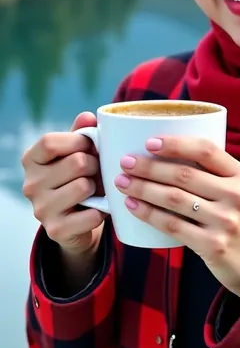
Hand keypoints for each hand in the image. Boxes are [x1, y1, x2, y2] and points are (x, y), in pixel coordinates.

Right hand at [22, 112, 104, 261]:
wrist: (76, 222)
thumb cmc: (77, 177)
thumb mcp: (77, 152)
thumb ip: (81, 133)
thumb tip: (89, 117)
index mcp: (31, 160)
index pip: (51, 142)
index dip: (78, 141)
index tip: (90, 146)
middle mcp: (30, 184)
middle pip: (76, 162)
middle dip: (96, 164)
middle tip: (97, 171)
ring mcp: (40, 209)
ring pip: (84, 186)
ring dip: (98, 187)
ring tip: (96, 189)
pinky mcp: (56, 230)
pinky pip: (91, 214)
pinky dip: (102, 211)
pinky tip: (97, 209)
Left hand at [114, 137, 239, 303]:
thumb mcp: (239, 191)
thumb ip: (213, 174)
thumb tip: (166, 155)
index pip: (206, 150)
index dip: (175, 144)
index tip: (149, 142)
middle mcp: (235, 195)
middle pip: (184, 175)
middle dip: (149, 166)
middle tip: (125, 162)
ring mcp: (225, 222)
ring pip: (174, 199)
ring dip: (143, 188)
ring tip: (123, 183)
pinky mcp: (212, 245)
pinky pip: (173, 225)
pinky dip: (149, 214)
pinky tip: (133, 207)